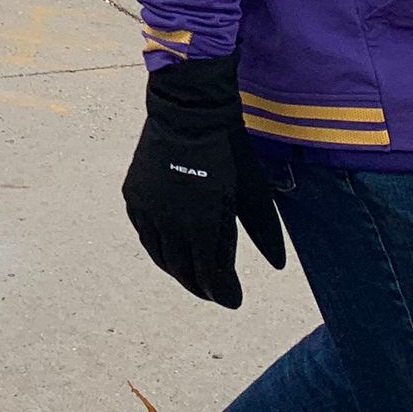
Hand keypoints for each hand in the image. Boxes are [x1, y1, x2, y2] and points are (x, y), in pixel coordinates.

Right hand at [121, 54, 286, 308]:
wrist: (188, 110)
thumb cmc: (228, 150)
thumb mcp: (252, 192)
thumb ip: (264, 232)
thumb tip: (279, 266)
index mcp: (199, 225)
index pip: (208, 276)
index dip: (222, 293)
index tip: (234, 301)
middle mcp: (168, 223)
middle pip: (181, 270)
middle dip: (200, 285)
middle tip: (215, 292)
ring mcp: (146, 209)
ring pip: (159, 254)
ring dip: (177, 269)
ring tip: (193, 274)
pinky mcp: (133, 194)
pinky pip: (144, 232)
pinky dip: (158, 245)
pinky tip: (169, 246)